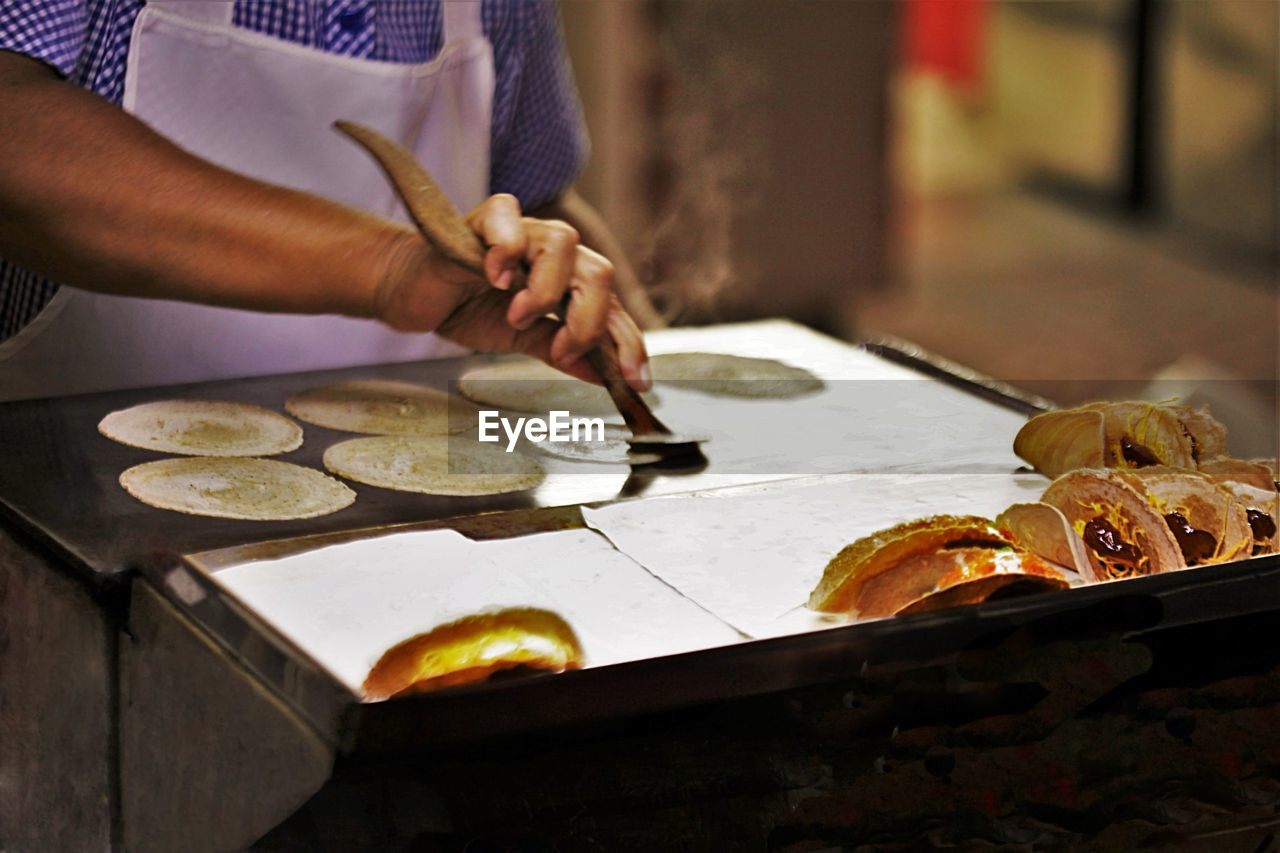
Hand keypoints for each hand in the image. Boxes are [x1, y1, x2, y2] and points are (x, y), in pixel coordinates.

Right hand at [374, 194, 649, 390]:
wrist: (415, 293)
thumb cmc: (467, 307)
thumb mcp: (521, 339)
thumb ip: (561, 351)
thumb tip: (603, 377)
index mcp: (568, 279)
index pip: (614, 306)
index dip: (629, 342)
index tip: (636, 382)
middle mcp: (553, 251)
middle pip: (600, 271)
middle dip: (588, 322)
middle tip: (560, 350)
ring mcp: (521, 231)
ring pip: (563, 242)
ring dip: (546, 290)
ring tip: (518, 316)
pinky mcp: (483, 220)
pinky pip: (508, 217)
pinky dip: (508, 249)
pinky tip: (496, 279)